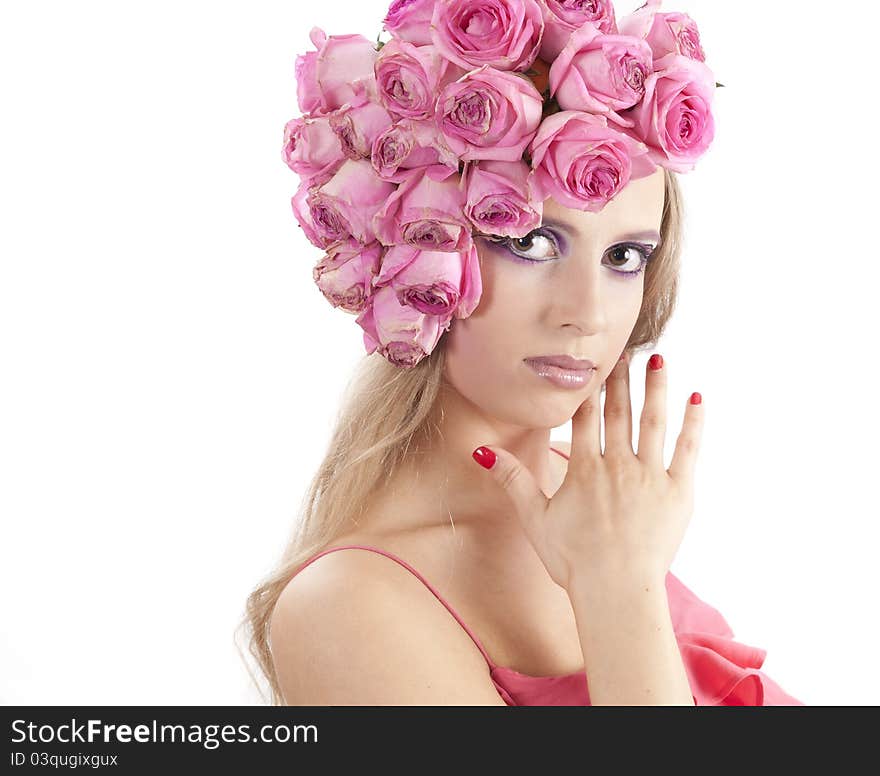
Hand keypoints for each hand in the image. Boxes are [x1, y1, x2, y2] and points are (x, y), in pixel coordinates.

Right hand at [473, 352, 703, 592]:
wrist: (616, 590)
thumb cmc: (574, 560)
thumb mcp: (535, 519)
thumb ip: (513, 480)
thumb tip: (484, 451)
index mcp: (584, 469)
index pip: (585, 418)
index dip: (588, 388)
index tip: (591, 363)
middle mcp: (618, 464)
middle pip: (619, 411)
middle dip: (620, 379)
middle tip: (624, 350)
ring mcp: (651, 476)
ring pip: (653, 421)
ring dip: (656, 388)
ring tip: (658, 360)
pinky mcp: (679, 491)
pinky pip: (688, 448)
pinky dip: (693, 422)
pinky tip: (697, 398)